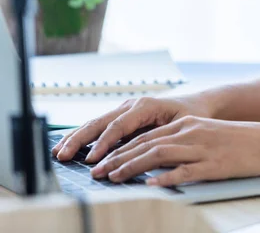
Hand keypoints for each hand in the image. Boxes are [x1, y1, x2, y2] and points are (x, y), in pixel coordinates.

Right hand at [51, 95, 214, 162]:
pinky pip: (99, 126)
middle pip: (100, 122)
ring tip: (58, 152)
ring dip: (76, 137)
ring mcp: (125, 109)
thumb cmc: (192, 115)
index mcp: (145, 106)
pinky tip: (68, 145)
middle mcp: (131, 105)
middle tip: (63, 156)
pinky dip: (82, 135)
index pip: (119, 126)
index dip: (103, 143)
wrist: (197, 105)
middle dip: (80, 140)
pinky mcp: (122, 116)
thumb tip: (143, 155)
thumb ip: (162, 138)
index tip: (92, 159)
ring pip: (95, 123)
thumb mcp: (182, 126)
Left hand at [89, 116, 259, 185]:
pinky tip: (150, 185)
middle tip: (97, 172)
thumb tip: (155, 160)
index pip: (145, 136)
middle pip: (146, 144)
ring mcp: (201, 148)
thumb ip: (182, 144)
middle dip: (118, 158)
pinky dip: (165, 177)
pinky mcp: (213, 165)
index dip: (120, 149)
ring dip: (132, 166)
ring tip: (114, 178)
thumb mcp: (207, 135)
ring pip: (159, 155)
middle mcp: (190, 133)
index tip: (101, 161)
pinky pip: (185, 171)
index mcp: (187, 125)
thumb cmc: (238, 141)